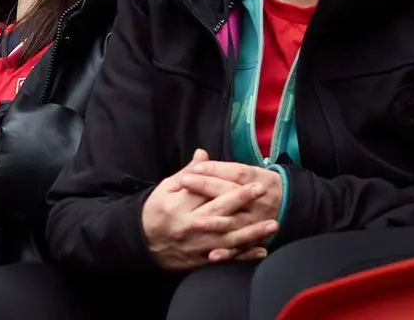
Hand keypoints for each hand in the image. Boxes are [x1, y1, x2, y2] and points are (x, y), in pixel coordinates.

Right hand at [141, 150, 278, 270]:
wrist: (141, 241)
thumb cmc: (155, 210)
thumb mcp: (166, 187)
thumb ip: (187, 172)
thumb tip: (203, 153)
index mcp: (179, 206)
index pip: (210, 195)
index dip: (234, 190)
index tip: (254, 183)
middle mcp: (189, 226)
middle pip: (221, 216)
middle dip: (245, 206)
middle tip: (266, 196)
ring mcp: (195, 246)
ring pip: (227, 240)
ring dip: (251, 233)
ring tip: (272, 225)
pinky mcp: (198, 260)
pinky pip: (224, 258)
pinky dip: (243, 256)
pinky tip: (260, 251)